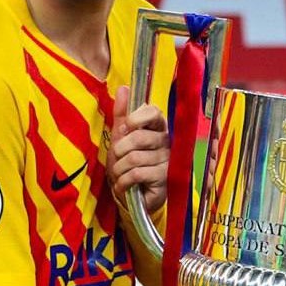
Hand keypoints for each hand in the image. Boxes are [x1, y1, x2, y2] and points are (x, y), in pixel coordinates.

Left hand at [107, 85, 169, 213]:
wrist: (134, 197)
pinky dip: (124, 181)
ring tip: (120, 174)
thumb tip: (124, 88)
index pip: (154, 112)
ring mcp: (168, 161)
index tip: (126, 126)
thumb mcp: (121, 137)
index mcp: (157, 128)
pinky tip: (124, 185)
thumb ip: (121, 114)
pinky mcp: (166, 179)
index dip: (138, 117)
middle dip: (120, 150)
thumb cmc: (129, 164)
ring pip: (135, 158)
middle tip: (117, 158)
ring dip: (120, 169)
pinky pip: (138, 174)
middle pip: (139, 137)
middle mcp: (167, 142)